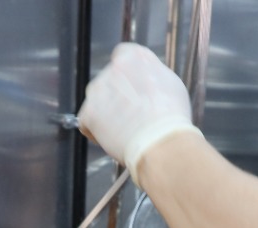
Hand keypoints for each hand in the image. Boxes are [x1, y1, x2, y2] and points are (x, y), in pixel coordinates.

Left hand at [78, 42, 198, 180]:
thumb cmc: (171, 116)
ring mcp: (97, 91)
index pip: (122, 57)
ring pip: (97, 101)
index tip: (134, 89)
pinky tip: (113, 138)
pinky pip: (86, 122)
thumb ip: (150, 76)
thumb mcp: (170, 82)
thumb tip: (144, 80)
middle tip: (133, 115)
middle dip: (117, 96)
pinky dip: (96, 131)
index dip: (128, 76)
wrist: (160, 140)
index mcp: (133, 56)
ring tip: (125, 129)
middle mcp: (111, 68)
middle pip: (109, 81)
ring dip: (107, 113)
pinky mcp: (88, 113)